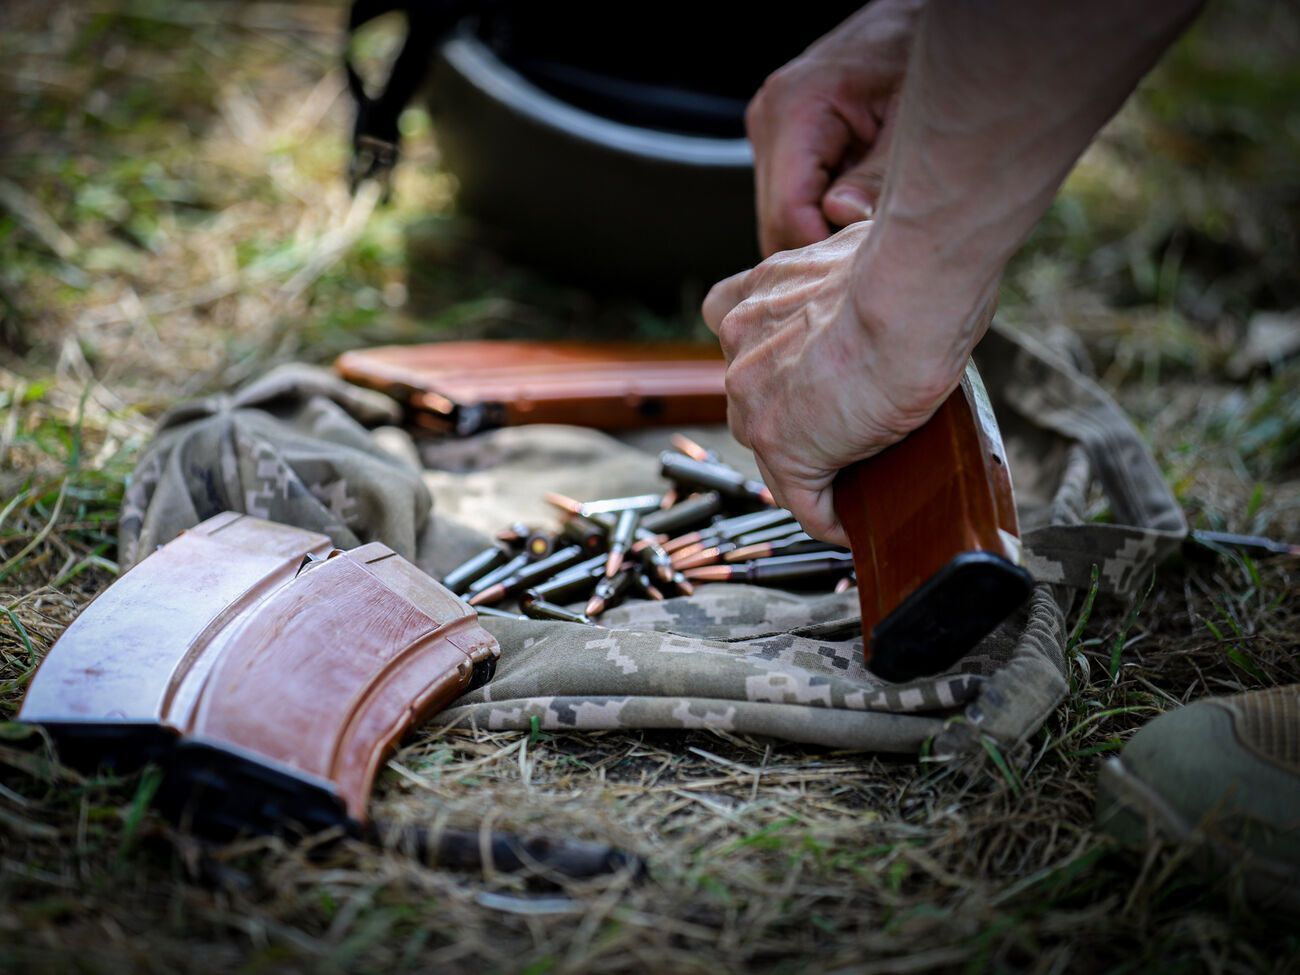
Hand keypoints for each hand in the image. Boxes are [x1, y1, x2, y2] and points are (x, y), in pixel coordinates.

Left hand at [703, 221, 995, 544]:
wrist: (907, 292)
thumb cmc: (904, 264)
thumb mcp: (855, 251)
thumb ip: (841, 274)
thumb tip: (873, 273)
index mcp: (754, 295)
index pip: (745, 340)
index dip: (776, 363)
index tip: (808, 381)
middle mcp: (740, 346)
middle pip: (753, 399)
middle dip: (790, 415)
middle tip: (838, 430)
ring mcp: (756, 399)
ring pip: (772, 451)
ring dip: (807, 465)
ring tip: (845, 480)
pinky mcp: (784, 446)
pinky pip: (802, 499)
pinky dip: (826, 515)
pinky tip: (849, 524)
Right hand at [746, 0, 921, 256]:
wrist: (915, 17)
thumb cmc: (920, 58)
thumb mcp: (913, 119)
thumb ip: (878, 174)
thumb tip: (843, 219)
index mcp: (795, 108)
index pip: (788, 212)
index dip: (824, 252)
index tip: (866, 271)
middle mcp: (769, 120)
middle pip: (776, 224)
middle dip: (822, 250)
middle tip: (874, 264)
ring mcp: (769, 132)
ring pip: (779, 220)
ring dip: (823, 235)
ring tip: (871, 234)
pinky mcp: (781, 144)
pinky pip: (791, 202)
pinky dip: (822, 218)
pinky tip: (859, 214)